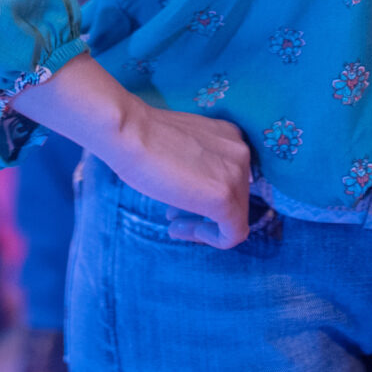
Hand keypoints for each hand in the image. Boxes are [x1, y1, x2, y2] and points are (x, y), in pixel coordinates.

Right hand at [103, 95, 256, 249]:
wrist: (129, 133)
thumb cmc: (143, 138)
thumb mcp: (183, 148)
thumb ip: (200, 164)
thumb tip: (200, 190)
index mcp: (231, 136)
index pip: (231, 178)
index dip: (206, 195)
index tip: (181, 202)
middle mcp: (241, 153)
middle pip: (234, 198)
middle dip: (204, 210)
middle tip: (173, 215)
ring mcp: (237, 175)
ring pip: (234, 217)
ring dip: (203, 224)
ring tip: (173, 223)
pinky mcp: (226, 199)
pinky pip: (233, 234)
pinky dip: (210, 239)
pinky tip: (180, 229)